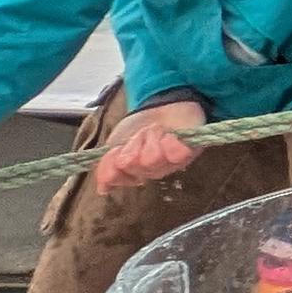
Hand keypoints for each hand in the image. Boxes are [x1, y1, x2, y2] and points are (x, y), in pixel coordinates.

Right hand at [85, 98, 207, 197]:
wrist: (166, 102)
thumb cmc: (140, 124)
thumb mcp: (116, 142)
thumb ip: (106, 165)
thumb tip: (101, 189)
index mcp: (134, 171)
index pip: (117, 176)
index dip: (114, 161)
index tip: (117, 149)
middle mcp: (152, 171)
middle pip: (135, 164)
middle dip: (133, 144)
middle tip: (140, 134)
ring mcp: (171, 163)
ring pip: (152, 158)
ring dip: (150, 138)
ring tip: (156, 130)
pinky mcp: (189, 153)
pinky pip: (175, 155)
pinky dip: (169, 140)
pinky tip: (170, 134)